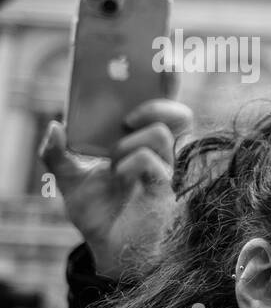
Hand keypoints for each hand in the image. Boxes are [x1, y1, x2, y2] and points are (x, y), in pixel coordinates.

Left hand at [39, 95, 192, 279]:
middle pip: (178, 114)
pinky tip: (117, 176)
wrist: (108, 248)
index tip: (164, 59)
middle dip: (157, 103)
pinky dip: (129, 163)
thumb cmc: (98, 212)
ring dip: (130, 141)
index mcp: (140, 142)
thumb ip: (56, 152)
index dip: (168, 81)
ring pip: (161, 133)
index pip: (162, 106)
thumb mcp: (68, 178)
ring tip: (112, 159)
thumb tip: (55, 126)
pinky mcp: (163, 189)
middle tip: (128, 116)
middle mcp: (157, 153)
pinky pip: (150, 162)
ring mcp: (163, 170)